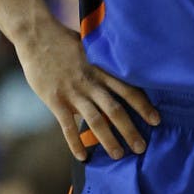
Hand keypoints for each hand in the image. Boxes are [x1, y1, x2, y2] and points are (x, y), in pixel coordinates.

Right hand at [14, 20, 159, 160]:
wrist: (37, 35)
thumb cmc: (66, 41)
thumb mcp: (91, 48)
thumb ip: (104, 64)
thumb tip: (121, 72)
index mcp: (102, 69)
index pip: (129, 90)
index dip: (144, 106)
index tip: (156, 120)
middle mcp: (91, 82)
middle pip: (115, 110)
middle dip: (130, 130)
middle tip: (142, 147)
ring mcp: (73, 92)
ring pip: (95, 121)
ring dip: (109, 140)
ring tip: (119, 155)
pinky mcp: (55, 100)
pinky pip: (67, 127)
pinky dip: (75, 143)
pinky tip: (83, 157)